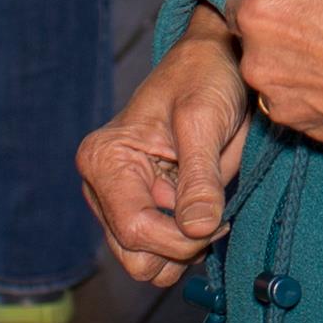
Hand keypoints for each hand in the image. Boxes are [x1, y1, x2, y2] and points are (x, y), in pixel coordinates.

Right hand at [80, 17, 253, 283]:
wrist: (214, 59)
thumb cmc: (205, 77)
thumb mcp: (205, 122)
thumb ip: (200, 178)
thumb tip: (196, 231)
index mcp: (105, 161)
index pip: (135, 230)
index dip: (180, 239)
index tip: (219, 221)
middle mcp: (103, 186)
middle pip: (137, 257)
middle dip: (181, 246)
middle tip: (216, 213)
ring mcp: (121, 200)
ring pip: (148, 263)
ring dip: (185, 246)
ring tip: (210, 205)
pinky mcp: (142, 207)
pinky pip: (160, 251)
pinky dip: (186, 241)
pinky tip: (204, 207)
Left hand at [228, 0, 322, 146]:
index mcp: (261, 10)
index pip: (240, 2)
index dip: (271, 0)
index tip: (296, 0)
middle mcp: (258, 61)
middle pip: (256, 45)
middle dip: (283, 36)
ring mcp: (282, 102)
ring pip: (278, 80)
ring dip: (299, 70)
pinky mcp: (310, 131)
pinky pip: (304, 108)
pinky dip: (321, 98)